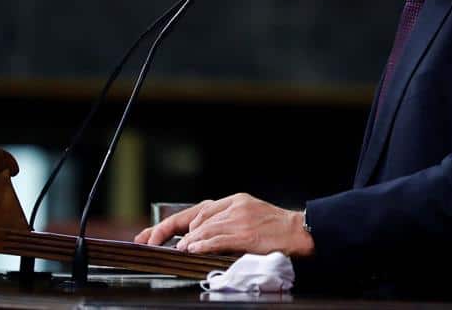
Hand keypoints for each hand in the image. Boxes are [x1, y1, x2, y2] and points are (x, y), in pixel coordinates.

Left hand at [133, 193, 314, 256]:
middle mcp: (234, 206)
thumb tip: (195, 236)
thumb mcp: (247, 216)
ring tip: (176, 249)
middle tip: (152, 240)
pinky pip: (218, 238)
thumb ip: (223, 223)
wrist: (299, 231)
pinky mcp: (245, 233)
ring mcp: (240, 218)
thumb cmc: (274, 227)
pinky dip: (201, 244)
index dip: (171, 222)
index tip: (152, 234)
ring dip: (186, 241)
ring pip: (204, 228)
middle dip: (169, 230)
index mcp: (233, 201)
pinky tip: (191, 249)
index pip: (196, 210)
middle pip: (195, 218)